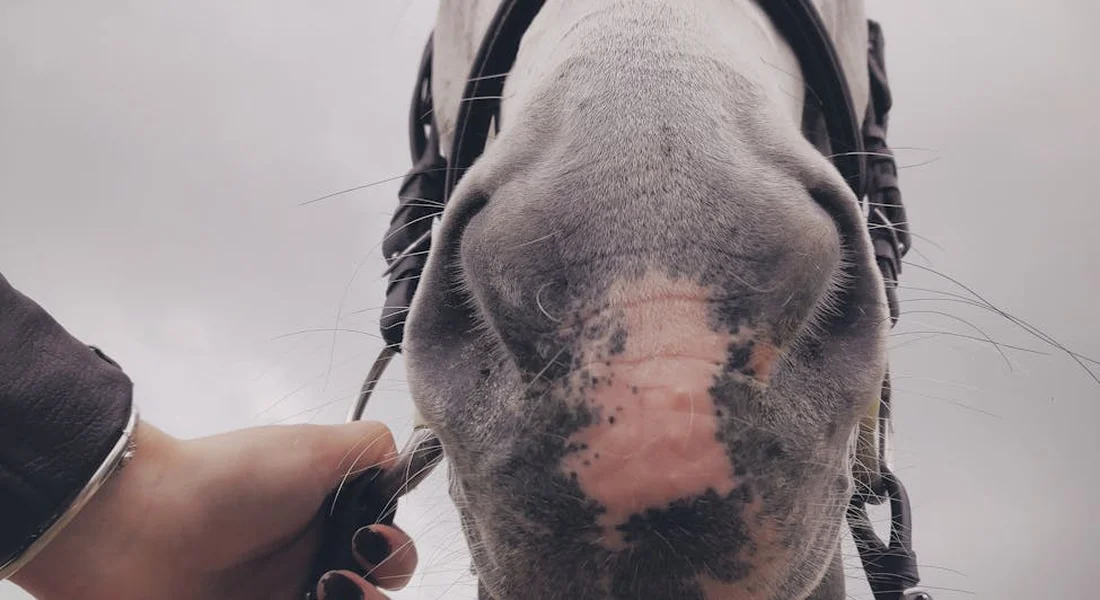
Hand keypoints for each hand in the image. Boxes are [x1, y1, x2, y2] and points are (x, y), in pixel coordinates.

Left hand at [10, 418, 417, 598]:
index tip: (370, 538)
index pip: (386, 543)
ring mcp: (283, 594)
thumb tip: (408, 460)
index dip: (392, 548)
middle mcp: (312, 557)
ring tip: (323, 594)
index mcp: (329, 512)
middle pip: (375, 587)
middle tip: (341, 573)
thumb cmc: (227, 481)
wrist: (138, 527)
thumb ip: (370, 447)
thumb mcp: (312, 445)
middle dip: (378, 583)